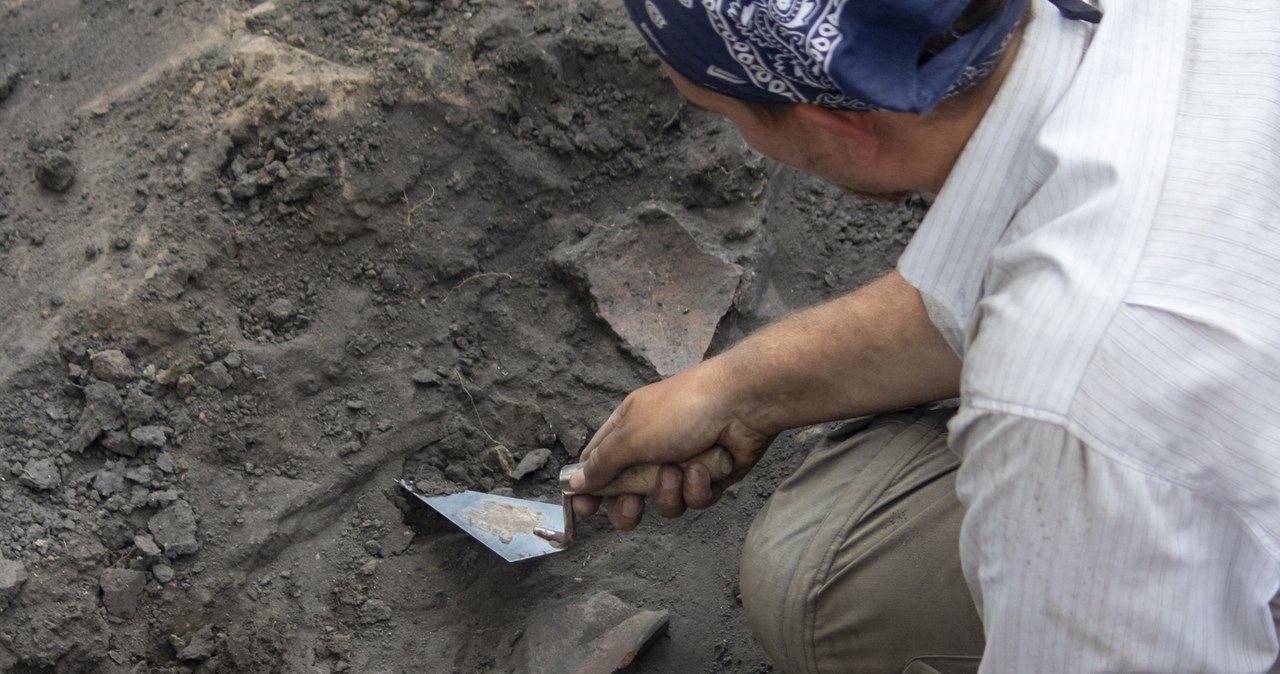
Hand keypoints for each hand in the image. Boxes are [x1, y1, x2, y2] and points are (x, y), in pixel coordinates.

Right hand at [569, 358, 775, 530]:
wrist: (742, 404)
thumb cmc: (682, 410)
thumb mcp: (632, 435)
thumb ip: (602, 463)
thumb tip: (576, 481)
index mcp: (628, 428)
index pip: (597, 462)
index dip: (589, 487)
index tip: (584, 510)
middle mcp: (652, 447)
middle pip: (629, 493)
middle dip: (629, 506)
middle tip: (633, 506)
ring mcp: (682, 463)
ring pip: (664, 502)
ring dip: (669, 492)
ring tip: (679, 470)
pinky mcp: (710, 478)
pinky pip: (695, 499)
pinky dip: (698, 488)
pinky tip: (705, 468)